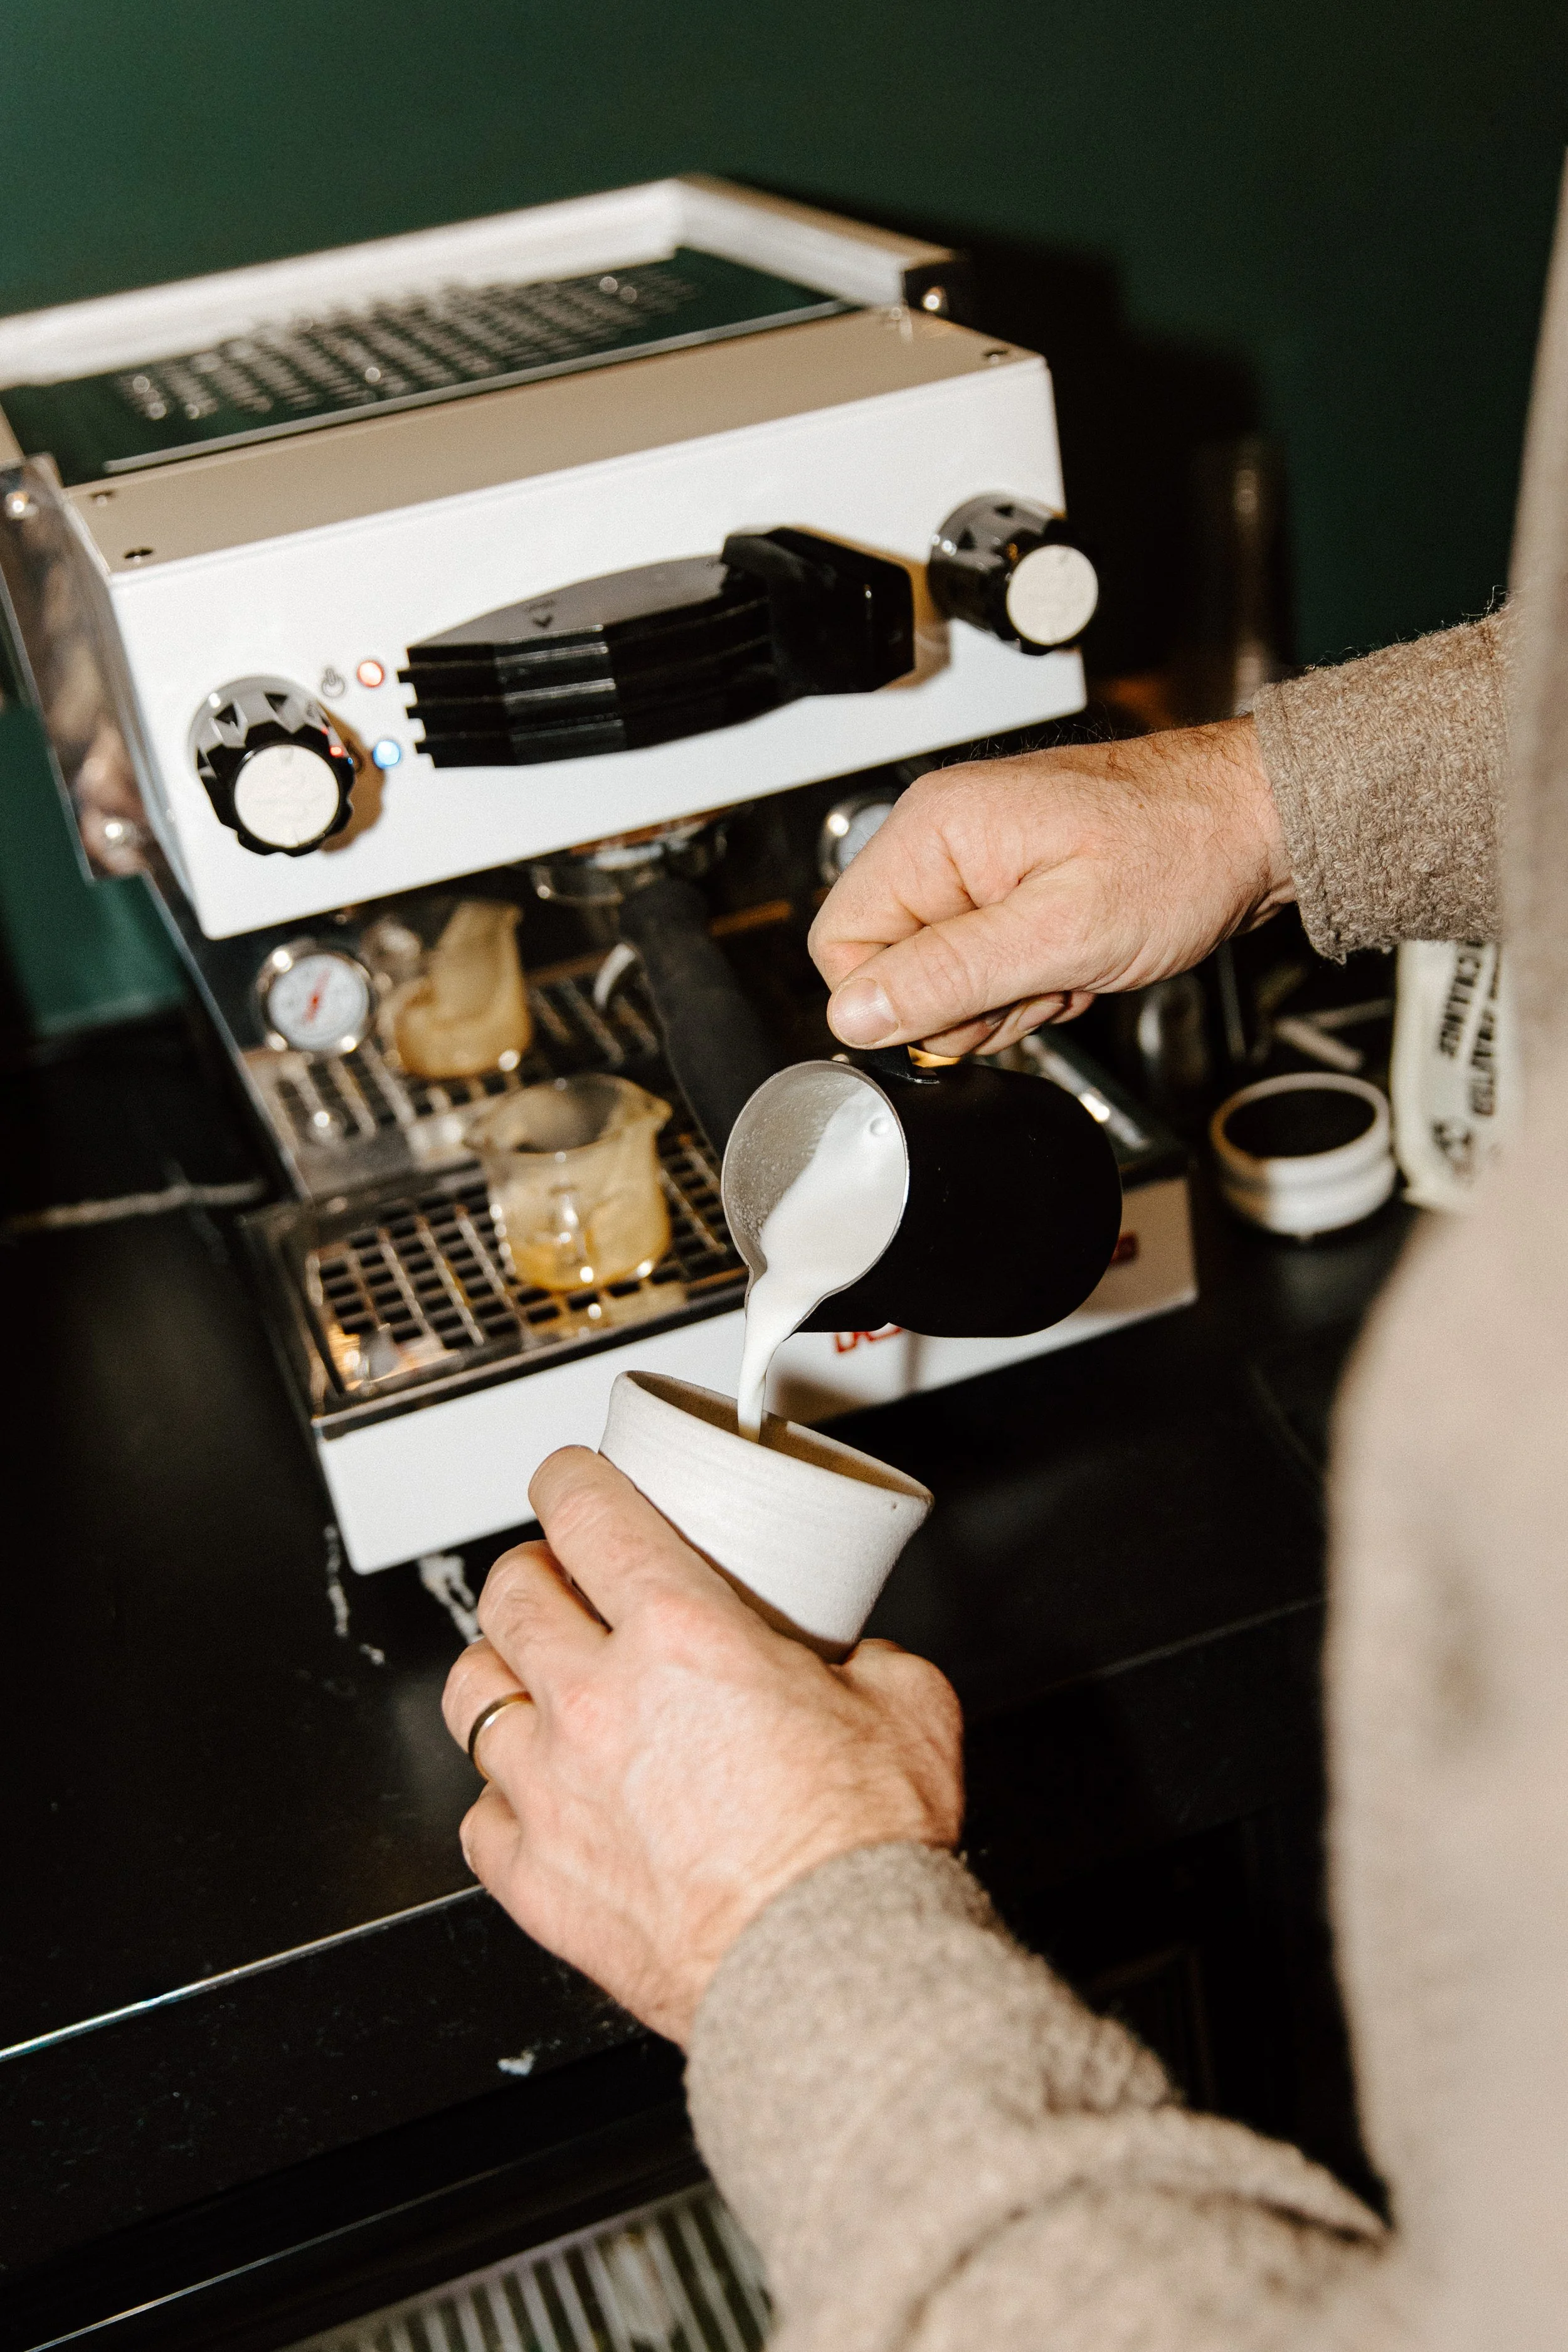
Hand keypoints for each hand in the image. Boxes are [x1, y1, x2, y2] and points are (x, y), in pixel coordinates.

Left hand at [441, 1449, 962, 2045]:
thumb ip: (869, 1662)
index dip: (568, 1480)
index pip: (584, 1513)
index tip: (570, 1481)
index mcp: (680, 1635)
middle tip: (562, 1582)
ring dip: (501, 1673)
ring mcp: (552, 1791)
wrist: (829, 1976)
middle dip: (533, 1571)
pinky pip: (479, 1816)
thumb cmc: (861, 1852)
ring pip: (469, 1693)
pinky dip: (503, 1798)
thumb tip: (857, 1662)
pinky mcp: (536, 1878)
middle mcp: (595, 1701)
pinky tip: (538, 1796)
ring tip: (532, 1679)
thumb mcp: (909, 1707)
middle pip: (510, 1592)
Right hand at [810, 716, 1291, 1055]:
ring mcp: (979, 861)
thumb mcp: (1062, 932)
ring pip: (943, 974)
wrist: (1257, 824)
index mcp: (936, 832)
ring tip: (1070, 964)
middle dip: (965, 1001)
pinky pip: (987, 963)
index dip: (898, 999)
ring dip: (1007, 996)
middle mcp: (945, 838)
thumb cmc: (1182, 850)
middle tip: (1040, 981)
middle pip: (893, 965)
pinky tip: (1078, 960)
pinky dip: (1032, 981)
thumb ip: (949, 974)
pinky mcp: (1012, 885)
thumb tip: (855, 1014)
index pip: (841, 942)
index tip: (970, 1005)